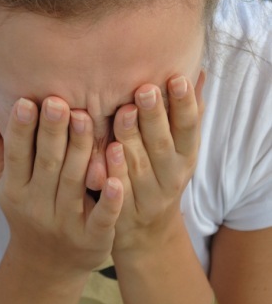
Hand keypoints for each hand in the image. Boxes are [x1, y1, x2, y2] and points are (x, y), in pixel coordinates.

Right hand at [0, 94, 123, 276]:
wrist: (47, 266)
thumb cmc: (25, 208)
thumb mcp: (2, 180)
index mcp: (14, 187)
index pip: (16, 154)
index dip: (20, 129)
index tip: (25, 101)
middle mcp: (37, 206)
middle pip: (47, 164)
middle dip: (52, 132)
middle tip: (57, 101)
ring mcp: (66, 224)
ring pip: (74, 183)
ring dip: (80, 151)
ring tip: (85, 119)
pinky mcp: (93, 239)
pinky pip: (101, 218)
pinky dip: (109, 200)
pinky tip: (116, 180)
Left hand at [107, 71, 205, 254]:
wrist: (149, 231)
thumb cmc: (162, 171)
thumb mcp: (180, 146)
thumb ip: (185, 112)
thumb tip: (195, 71)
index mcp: (186, 155)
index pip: (188, 128)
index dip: (184, 105)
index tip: (177, 79)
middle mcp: (170, 176)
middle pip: (162, 144)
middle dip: (154, 116)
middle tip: (145, 88)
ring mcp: (148, 196)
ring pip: (140, 166)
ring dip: (132, 140)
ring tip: (124, 113)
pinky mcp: (124, 212)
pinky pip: (119, 191)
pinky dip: (114, 172)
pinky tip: (107, 152)